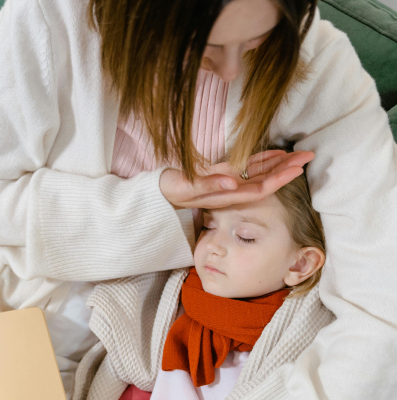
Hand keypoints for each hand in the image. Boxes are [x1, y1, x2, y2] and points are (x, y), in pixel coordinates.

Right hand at [160, 149, 314, 209]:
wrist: (163, 191)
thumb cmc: (173, 189)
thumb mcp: (187, 187)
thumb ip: (208, 185)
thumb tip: (232, 183)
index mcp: (227, 194)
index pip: (259, 188)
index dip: (279, 179)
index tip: (296, 169)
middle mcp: (233, 189)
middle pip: (266, 180)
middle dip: (287, 169)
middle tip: (309, 156)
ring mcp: (231, 181)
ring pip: (260, 172)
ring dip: (280, 164)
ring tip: (299, 154)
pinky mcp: (225, 173)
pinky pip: (249, 166)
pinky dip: (264, 160)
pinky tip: (278, 154)